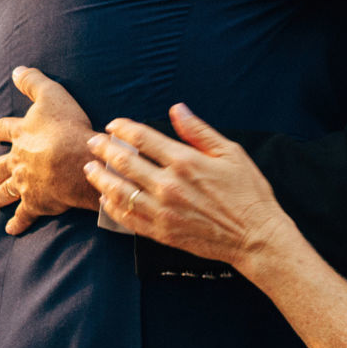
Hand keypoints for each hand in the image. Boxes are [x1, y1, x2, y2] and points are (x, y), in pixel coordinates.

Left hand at [0, 67, 98, 234]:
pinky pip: (23, 216)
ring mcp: (25, 184)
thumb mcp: (52, 95)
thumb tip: (16, 69)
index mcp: (21, 134)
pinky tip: (11, 230)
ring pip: (6, 191)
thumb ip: (34, 81)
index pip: (3, 129)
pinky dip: (17, 223)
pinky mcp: (36, 203)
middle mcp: (18, 160)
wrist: (76, 162)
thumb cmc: (67, 127)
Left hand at [84, 104, 296, 274]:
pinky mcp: (161, 233)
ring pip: (119, 191)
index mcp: (184, 162)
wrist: (255, 238)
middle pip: (123, 162)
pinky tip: (105, 199)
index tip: (113, 125)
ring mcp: (162, 211)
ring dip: (100, 178)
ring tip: (91, 168)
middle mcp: (168, 186)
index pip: (142, 138)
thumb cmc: (248, 193)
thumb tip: (177, 109)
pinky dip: (112, 207)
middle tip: (93, 143)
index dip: (122, 128)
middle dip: (103, 149)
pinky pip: (127, 219)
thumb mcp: (230, 153)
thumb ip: (199, 131)